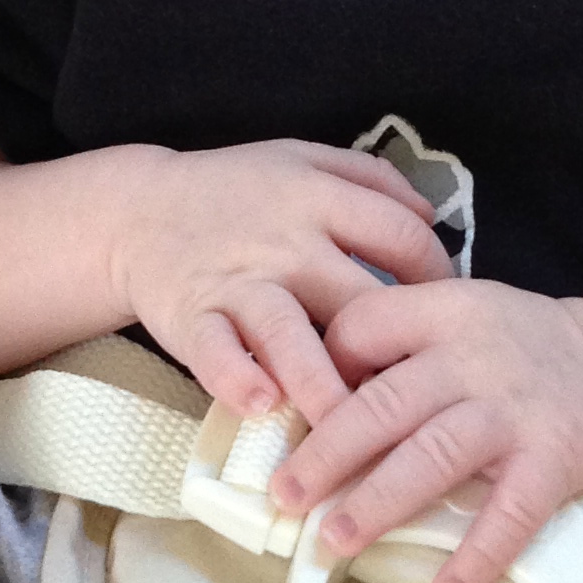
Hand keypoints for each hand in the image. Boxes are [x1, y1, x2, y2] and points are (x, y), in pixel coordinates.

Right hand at [110, 140, 450, 419]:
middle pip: (353, 295)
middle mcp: (283, 241)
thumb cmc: (233, 193)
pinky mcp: (192, 317)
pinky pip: (215, 352)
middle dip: (391, 346)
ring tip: (345, 422)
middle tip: (419, 397)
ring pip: (286, 331)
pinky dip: (235, 377)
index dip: (437, 277)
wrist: (138, 211)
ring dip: (319, 378)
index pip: (401, 236)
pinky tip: (261, 404)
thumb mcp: (301, 160)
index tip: (445, 317)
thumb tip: (430, 213)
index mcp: (318, 198)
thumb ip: (369, 179)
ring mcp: (236, 282)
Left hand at [270, 279, 582, 582]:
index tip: (294, 416)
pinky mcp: (554, 460)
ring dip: (379, 504)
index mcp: (444, 313)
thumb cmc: (524, 347)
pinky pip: (511, 513)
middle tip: (287, 497)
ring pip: (432, 458)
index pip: (361, 328)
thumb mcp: (460, 313)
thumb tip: (320, 398)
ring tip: (336, 541)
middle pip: (384, 406)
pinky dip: (479, 555)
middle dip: (326, 456)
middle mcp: (474, 359)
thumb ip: (399, 341)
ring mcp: (514, 412)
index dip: (322, 371)